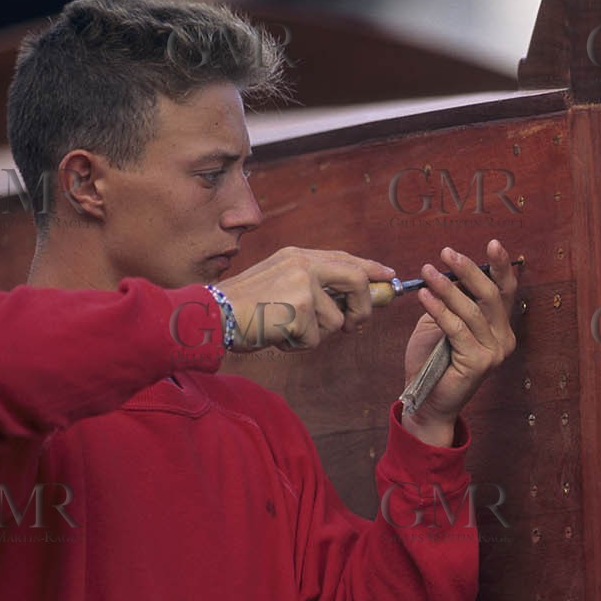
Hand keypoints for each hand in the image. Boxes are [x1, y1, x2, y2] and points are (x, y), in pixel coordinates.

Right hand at [215, 247, 395, 351]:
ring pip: (337, 320)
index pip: (345, 258)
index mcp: (298, 255)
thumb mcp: (279, 282)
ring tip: (287, 328)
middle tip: (356, 325)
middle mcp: (303, 264)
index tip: (389, 277)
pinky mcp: (300, 309)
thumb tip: (353, 299)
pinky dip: (299, 345)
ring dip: (316, 334)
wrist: (212, 315)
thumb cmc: (245, 307)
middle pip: (357, 280)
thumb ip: (313, 285)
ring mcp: (303, 285)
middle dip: (364, 307)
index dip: (371, 268)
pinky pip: (316, 338)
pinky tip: (278, 335)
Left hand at [401, 240, 518, 441]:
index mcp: (500, 328)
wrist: (425, 400)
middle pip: (490, 296)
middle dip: (468, 270)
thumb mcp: (443, 322)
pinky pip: (456, 328)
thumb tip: (452, 271)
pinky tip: (424, 295)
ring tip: (427, 272)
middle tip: (447, 253)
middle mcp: (504, 339)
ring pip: (471, 310)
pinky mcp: (478, 363)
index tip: (492, 243)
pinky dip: (439, 309)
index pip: (504, 292)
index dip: (500, 267)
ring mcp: (494, 353)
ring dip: (447, 287)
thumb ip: (453, 301)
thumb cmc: (432, 360)